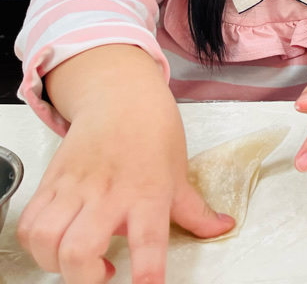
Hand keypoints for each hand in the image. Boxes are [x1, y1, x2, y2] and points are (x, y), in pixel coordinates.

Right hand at [18, 82, 233, 282]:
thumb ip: (196, 211)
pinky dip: (34, 243)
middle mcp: (110, 193)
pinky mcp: (52, 181)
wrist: (122, 98)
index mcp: (149, 193)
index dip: (146, 272)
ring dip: (55, 262)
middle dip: (83, 278)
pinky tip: (56, 242)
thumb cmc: (154, 134)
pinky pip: (28, 222)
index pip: (148, 240)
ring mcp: (76, 187)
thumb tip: (222, 229)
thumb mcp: (179, 174)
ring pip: (46, 238)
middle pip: (79, 250)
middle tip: (102, 274)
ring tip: (78, 260)